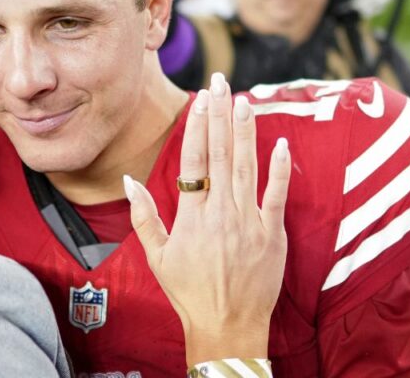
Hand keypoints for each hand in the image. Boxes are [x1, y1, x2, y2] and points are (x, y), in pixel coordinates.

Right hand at [126, 72, 289, 363]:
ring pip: (247, 166)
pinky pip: (277, 195)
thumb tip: (129, 180)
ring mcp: (248, 222)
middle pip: (220, 154)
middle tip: (220, 82)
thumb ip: (144, 216)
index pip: (194, 161)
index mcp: (192, 216)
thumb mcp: (158, 256)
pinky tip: (279, 142)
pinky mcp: (272, 234)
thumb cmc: (189, 292)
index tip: (200, 99)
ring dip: (245, 131)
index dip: (198, 126)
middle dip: (220, 114)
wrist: (227, 326)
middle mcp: (221, 213)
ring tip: (244, 100)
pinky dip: (279, 168)